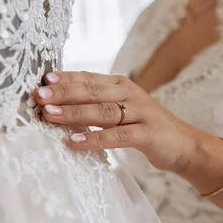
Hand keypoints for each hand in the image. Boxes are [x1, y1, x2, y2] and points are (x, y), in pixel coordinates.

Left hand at [34, 71, 200, 172]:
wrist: (183, 144)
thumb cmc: (144, 126)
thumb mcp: (120, 110)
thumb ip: (95, 105)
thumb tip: (56, 105)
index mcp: (121, 85)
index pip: (88, 78)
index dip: (65, 78)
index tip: (41, 80)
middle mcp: (130, 94)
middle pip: (92, 91)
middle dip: (63, 93)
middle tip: (39, 96)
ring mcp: (141, 112)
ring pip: (102, 111)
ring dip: (74, 113)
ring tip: (50, 116)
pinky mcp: (148, 133)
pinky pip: (117, 136)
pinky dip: (95, 139)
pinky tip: (74, 142)